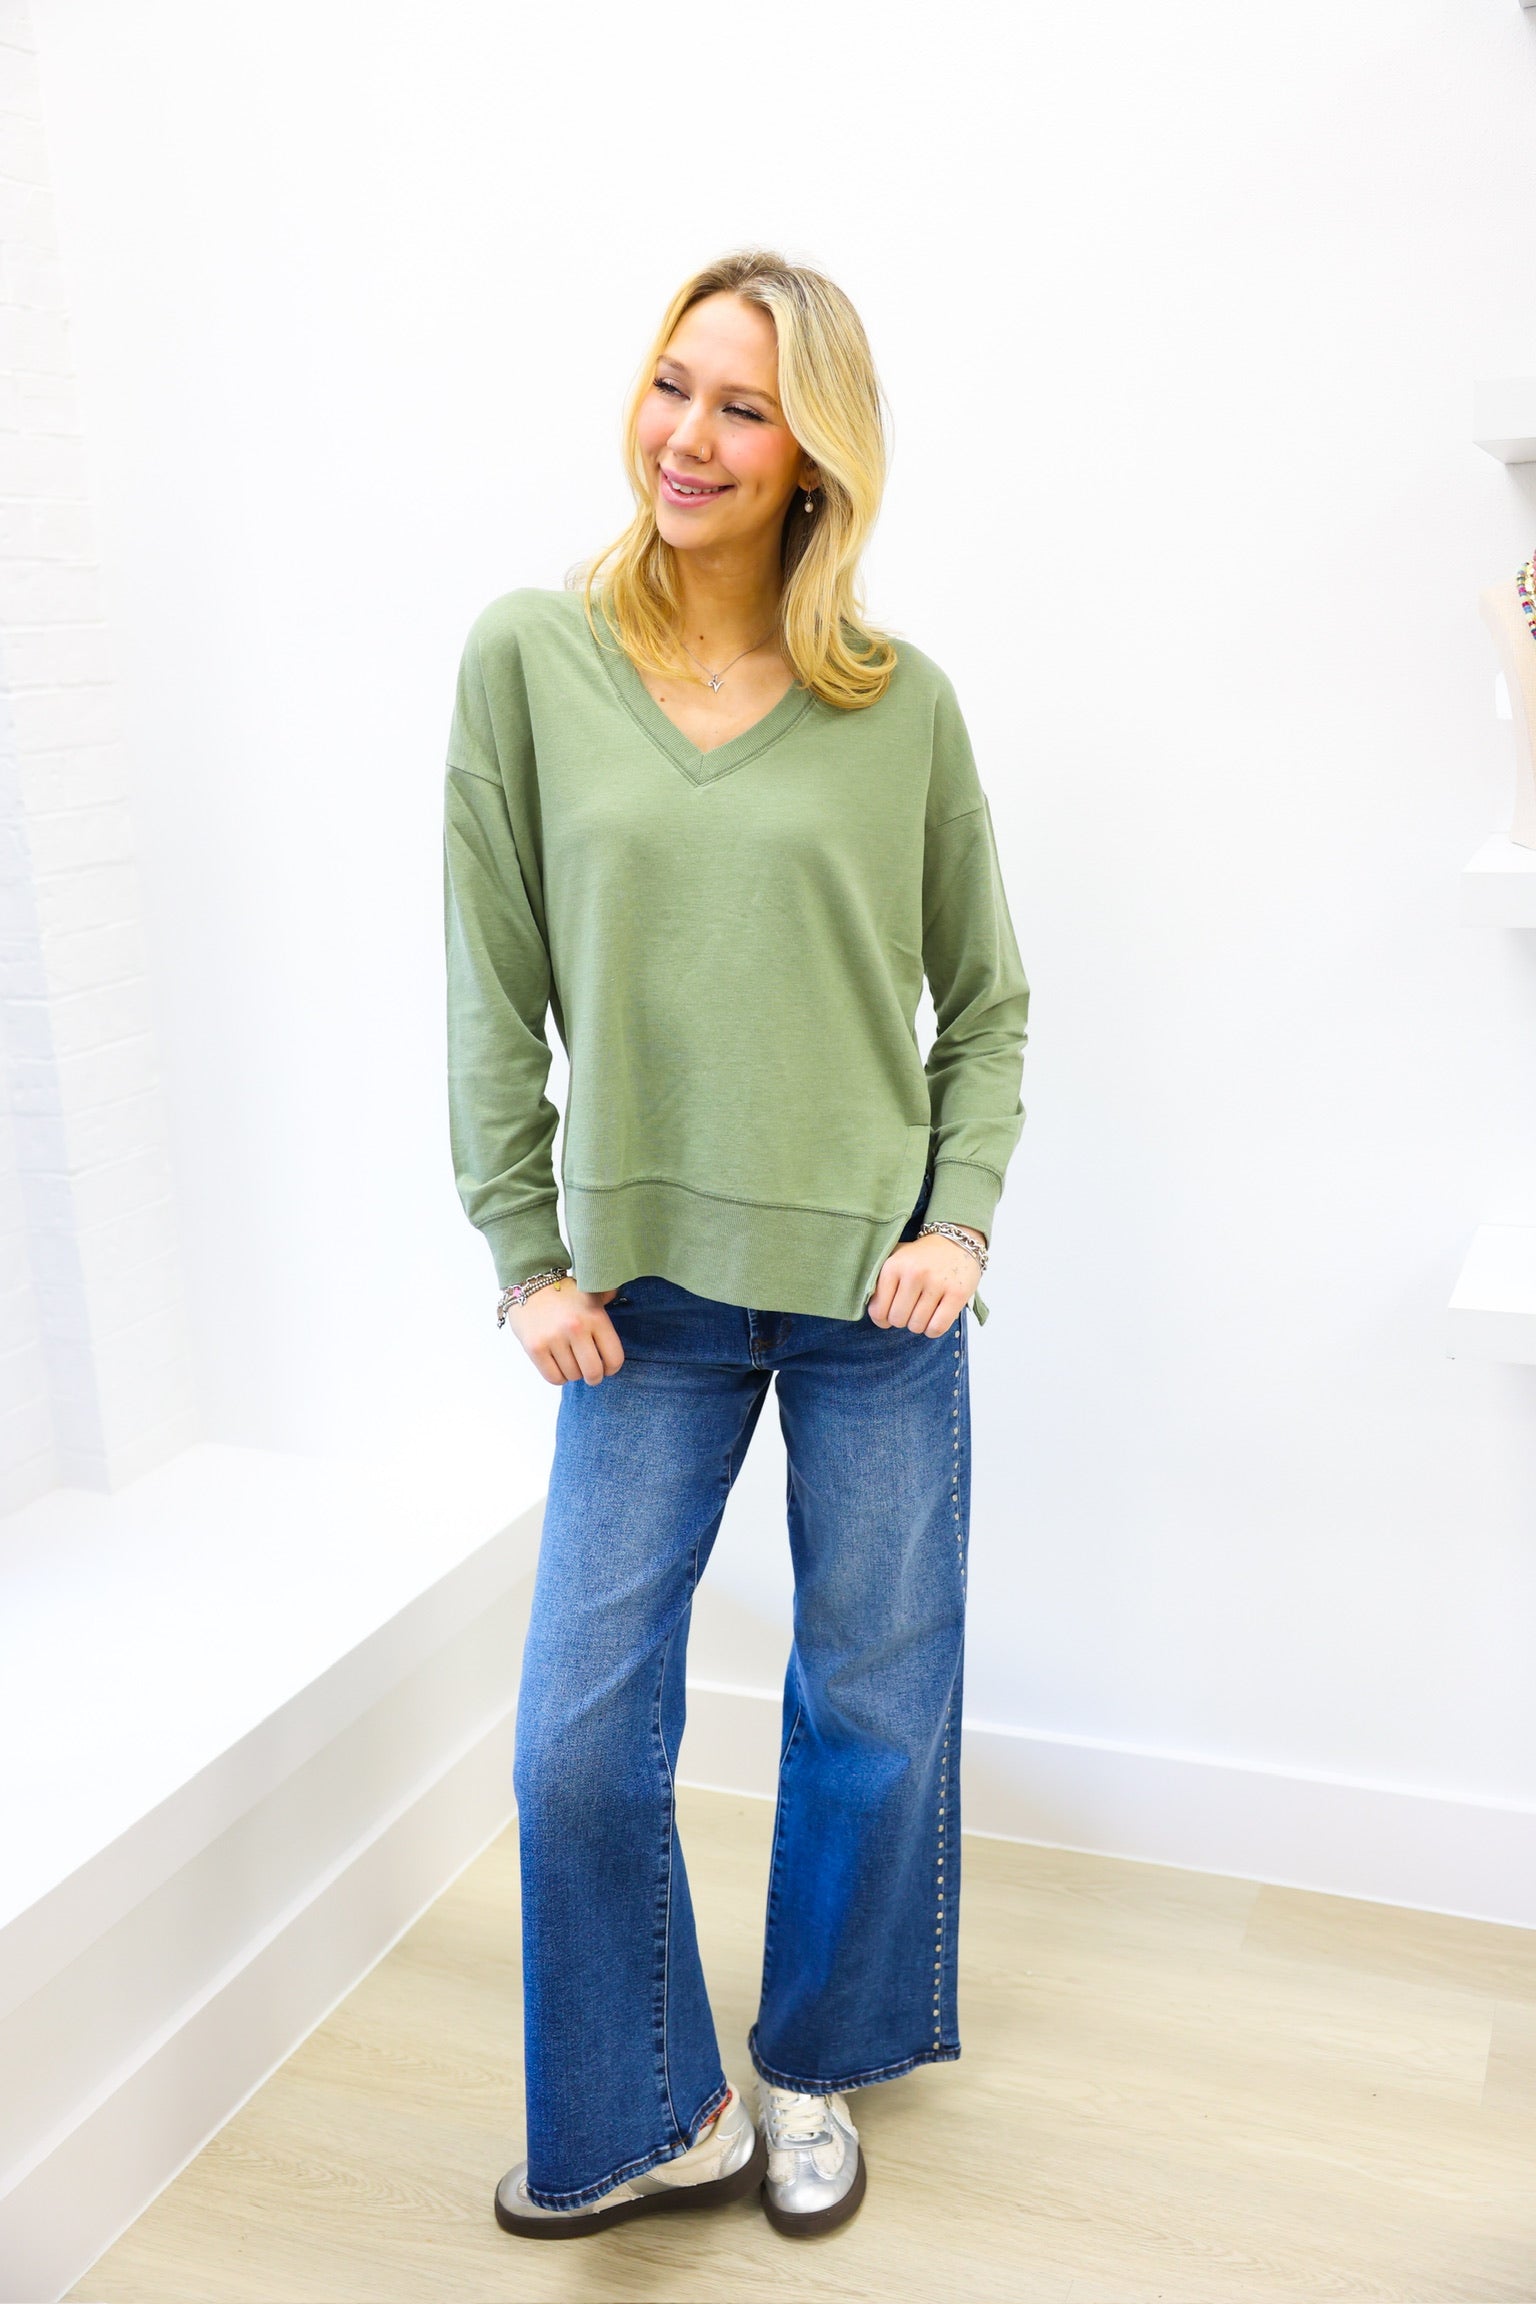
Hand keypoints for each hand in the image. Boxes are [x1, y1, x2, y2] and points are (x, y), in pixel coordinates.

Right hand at [504, 1278, 625, 1386]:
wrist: (530, 1283)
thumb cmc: (565, 1293)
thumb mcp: (593, 1293)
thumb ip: (610, 1300)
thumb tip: (626, 1301)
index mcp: (595, 1317)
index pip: (614, 1358)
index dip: (612, 1368)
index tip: (606, 1366)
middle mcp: (576, 1328)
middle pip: (593, 1372)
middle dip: (594, 1377)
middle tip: (590, 1372)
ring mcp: (553, 1339)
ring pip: (572, 1376)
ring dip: (574, 1373)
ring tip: (571, 1360)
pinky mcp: (535, 1348)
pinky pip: (553, 1378)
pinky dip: (558, 1376)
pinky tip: (558, 1364)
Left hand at [866, 1226, 985, 1336]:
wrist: (957, 1241)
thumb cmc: (922, 1257)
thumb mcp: (895, 1260)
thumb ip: (879, 1283)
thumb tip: (875, 1314)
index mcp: (893, 1266)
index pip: (878, 1311)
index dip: (882, 1320)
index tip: (890, 1314)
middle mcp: (914, 1273)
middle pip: (897, 1320)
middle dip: (902, 1320)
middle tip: (910, 1310)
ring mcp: (936, 1283)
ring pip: (917, 1326)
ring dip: (919, 1325)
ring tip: (924, 1311)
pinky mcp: (957, 1294)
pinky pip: (937, 1328)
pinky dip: (933, 1330)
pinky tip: (935, 1319)